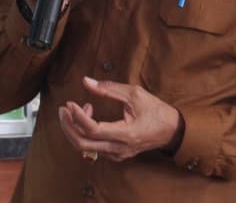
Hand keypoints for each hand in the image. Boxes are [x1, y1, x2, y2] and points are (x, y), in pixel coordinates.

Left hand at [56, 77, 181, 161]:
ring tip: (80, 109)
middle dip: (68, 127)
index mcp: (125, 134)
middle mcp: (119, 148)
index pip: (93, 129)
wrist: (172, 130)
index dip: (78, 117)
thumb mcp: (134, 94)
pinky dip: (85, 133)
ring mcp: (117, 154)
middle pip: (82, 144)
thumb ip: (108, 88)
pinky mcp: (116, 154)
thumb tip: (86, 81)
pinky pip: (93, 148)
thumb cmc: (156, 111)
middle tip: (63, 110)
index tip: (70, 103)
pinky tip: (90, 117)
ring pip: (86, 148)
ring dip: (77, 128)